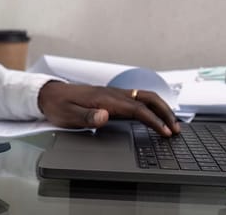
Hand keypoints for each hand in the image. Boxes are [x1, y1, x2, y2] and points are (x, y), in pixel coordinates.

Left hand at [37, 81, 179, 135]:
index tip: (165, 131)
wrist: (49, 94)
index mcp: (106, 99)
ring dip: (160, 109)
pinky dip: (151, 108)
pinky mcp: (112, 98)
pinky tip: (155, 117)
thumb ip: (87, 117)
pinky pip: (137, 100)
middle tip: (177, 129)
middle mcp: (113, 94)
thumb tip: (105, 116)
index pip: (137, 109)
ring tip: (171, 124)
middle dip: (165, 112)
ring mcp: (114, 94)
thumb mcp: (68, 116)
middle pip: (147, 98)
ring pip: (144, 98)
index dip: (153, 120)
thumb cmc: (59, 106)